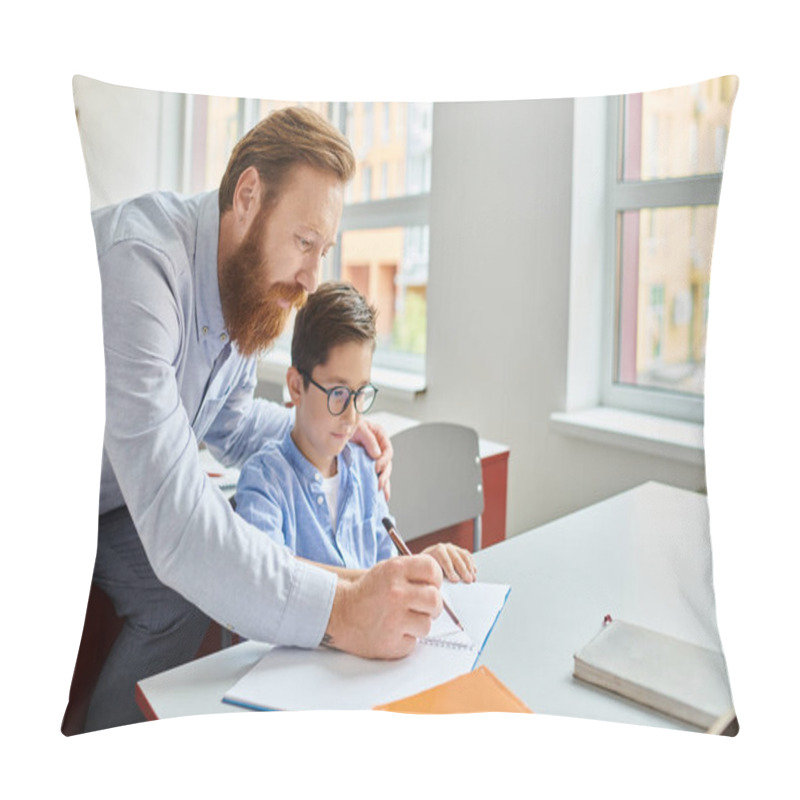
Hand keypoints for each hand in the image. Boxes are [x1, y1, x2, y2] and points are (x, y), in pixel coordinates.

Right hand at [323, 554, 441, 658]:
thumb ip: (413, 573)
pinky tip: (393, 631)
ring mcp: (394, 619)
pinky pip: (414, 642)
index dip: (434, 578)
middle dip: (433, 606)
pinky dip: (406, 639)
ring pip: (427, 624)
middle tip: (422, 607)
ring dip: (418, 624)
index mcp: (395, 570)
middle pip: (435, 599)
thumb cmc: (367, 592)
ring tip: (402, 620)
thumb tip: (440, 584)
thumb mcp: (387, 570)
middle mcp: (396, 593)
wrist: (338, 613)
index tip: (429, 585)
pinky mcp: (391, 642)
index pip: (432, 569)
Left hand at [350, 418, 392, 500]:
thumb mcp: (359, 428)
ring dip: (384, 483)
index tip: (376, 467)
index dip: (384, 460)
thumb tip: (377, 454)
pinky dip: (378, 484)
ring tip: (383, 495)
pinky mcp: (367, 465)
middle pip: (387, 464)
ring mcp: (373, 457)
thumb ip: (369, 439)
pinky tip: (380, 494)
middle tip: (378, 484)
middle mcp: (379, 447)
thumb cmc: (347, 425)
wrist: (334, 430)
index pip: (388, 451)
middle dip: (384, 475)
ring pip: (383, 472)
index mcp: (380, 436)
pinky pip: (375, 476)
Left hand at [422, 542, 477, 582]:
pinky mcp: (460, 551)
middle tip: (467, 580)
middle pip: (456, 557)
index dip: (450, 569)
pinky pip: (468, 556)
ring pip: (464, 556)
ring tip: (472, 579)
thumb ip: (433, 579)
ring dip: (469, 568)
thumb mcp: (427, 574)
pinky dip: (472, 564)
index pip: (444, 558)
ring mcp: (453, 548)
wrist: (427, 562)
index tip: (455, 580)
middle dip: (463, 570)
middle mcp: (445, 547)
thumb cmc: (427, 570)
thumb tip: (436, 589)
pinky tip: (473, 572)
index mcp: (435, 551)